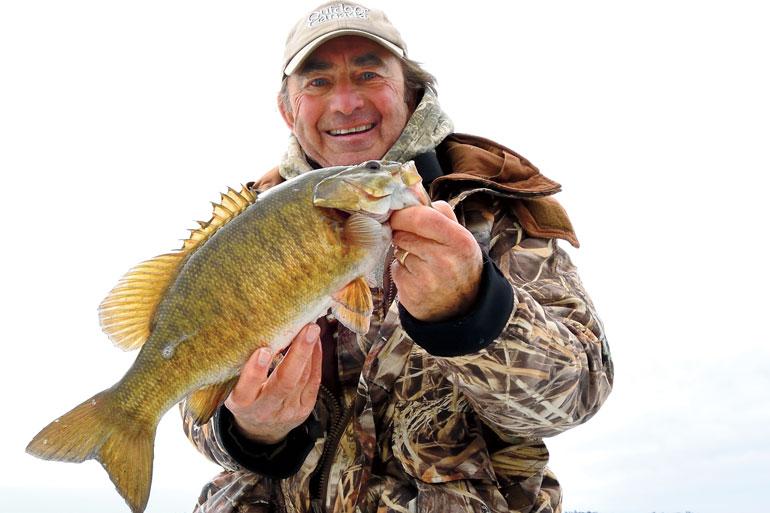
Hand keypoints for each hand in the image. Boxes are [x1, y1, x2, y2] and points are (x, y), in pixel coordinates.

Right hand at [224, 324, 321, 444]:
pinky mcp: (304, 409)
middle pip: (285, 382)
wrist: (261, 430)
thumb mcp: (234, 387)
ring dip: (309, 351)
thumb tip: (258, 332)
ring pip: (303, 378)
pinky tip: (315, 342)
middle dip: (298, 354)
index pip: (247, 389)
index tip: (263, 351)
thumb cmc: (246, 399)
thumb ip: (242, 367)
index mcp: (242, 404)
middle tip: (307, 329)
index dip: (255, 371)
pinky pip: (314, 381)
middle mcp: (266, 409)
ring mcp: (288, 411)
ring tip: (311, 329)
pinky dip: (316, 359)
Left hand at [390, 201, 482, 321]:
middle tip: (410, 237)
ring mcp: (426, 280)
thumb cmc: (458, 263)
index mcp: (460, 242)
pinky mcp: (410, 294)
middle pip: (405, 234)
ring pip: (398, 250)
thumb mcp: (460, 237)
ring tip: (419, 259)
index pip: (423, 218)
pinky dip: (401, 269)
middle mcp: (445, 262)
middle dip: (401, 232)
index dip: (405, 214)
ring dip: (402, 250)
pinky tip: (415, 275)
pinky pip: (395, 269)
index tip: (398, 214)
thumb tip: (413, 193)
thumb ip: (440, 213)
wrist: (461, 307)